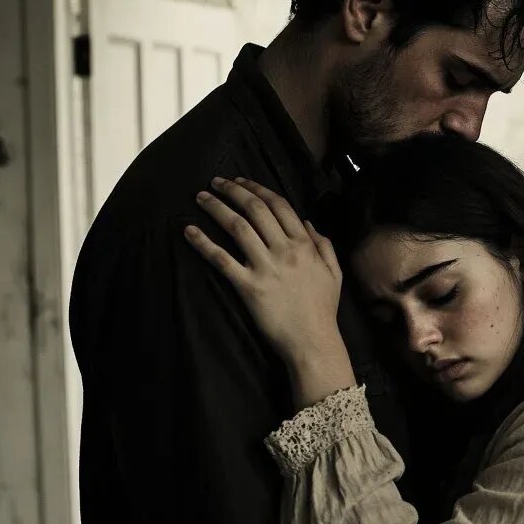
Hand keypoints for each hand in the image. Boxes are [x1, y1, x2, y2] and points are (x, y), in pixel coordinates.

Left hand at [185, 177, 351, 402]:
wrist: (313, 342)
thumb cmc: (323, 310)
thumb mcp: (334, 273)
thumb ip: (323, 245)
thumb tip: (308, 222)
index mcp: (305, 245)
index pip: (279, 205)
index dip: (257, 188)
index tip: (241, 181)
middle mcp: (285, 251)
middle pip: (255, 210)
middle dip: (233, 190)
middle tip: (215, 182)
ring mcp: (266, 268)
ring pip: (237, 227)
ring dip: (216, 208)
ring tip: (201, 198)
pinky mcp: (249, 287)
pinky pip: (222, 259)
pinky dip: (203, 243)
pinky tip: (189, 231)